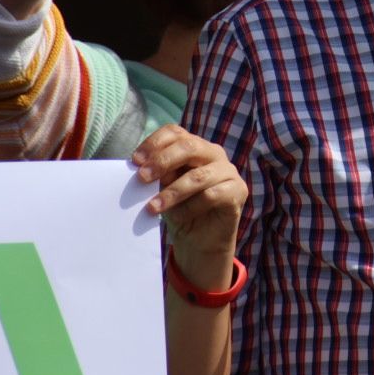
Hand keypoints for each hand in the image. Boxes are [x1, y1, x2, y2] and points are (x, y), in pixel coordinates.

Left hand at [133, 125, 247, 289]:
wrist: (199, 242)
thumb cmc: (179, 210)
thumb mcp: (163, 190)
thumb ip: (158, 175)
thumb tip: (143, 168)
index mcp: (194, 146)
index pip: (175, 132)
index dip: (154, 143)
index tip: (135, 161)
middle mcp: (213, 153)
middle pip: (189, 146)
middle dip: (162, 161)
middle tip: (142, 178)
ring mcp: (228, 171)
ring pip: (198, 176)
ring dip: (172, 192)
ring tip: (153, 207)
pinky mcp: (238, 191)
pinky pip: (210, 196)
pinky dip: (189, 208)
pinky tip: (178, 218)